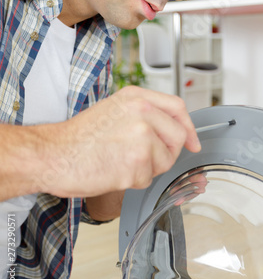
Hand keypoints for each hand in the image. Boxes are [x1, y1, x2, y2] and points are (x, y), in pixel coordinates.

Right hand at [41, 86, 200, 198]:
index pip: (178, 108)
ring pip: (165, 161)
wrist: (53, 154)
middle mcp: (143, 112)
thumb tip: (173, 130)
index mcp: (137, 97)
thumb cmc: (79, 137)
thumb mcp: (114, 110)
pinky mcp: (136, 162)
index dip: (189, 128)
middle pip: (178, 137)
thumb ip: (145, 114)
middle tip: (144, 158)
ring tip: (120, 161)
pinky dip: (133, 181)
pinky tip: (114, 171)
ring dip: (147, 169)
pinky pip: (148, 178)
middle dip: (166, 153)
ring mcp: (141, 137)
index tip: (193, 143)